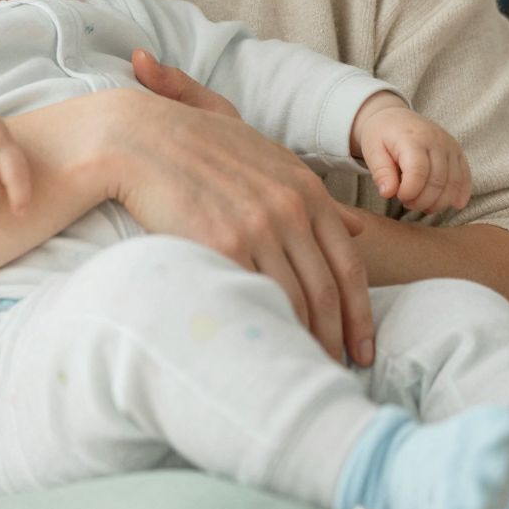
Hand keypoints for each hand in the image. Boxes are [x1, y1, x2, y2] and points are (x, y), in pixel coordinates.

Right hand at [120, 50, 375, 365]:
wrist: (145, 137)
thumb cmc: (203, 147)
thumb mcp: (270, 159)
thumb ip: (315, 196)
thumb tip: (359, 227)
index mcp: (307, 190)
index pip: (349, 267)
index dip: (360, 315)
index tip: (364, 348)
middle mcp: (290, 209)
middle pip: (326, 292)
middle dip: (336, 339)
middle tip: (336, 372)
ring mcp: (257, 227)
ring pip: (292, 301)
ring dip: (301, 341)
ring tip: (300, 368)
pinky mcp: (220, 243)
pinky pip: (251, 297)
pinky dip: (263, 328)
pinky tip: (263, 350)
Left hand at [350, 93, 470, 213]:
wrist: (393, 117)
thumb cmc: (380, 136)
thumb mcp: (371, 151)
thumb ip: (380, 172)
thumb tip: (388, 193)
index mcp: (412, 139)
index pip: (418, 172)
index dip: (409, 192)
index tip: (398, 196)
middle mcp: (436, 140)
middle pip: (438, 181)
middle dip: (423, 200)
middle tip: (408, 203)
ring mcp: (449, 145)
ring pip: (454, 182)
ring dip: (440, 202)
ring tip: (422, 204)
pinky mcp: (457, 151)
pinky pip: (465, 175)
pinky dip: (461, 193)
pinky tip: (454, 204)